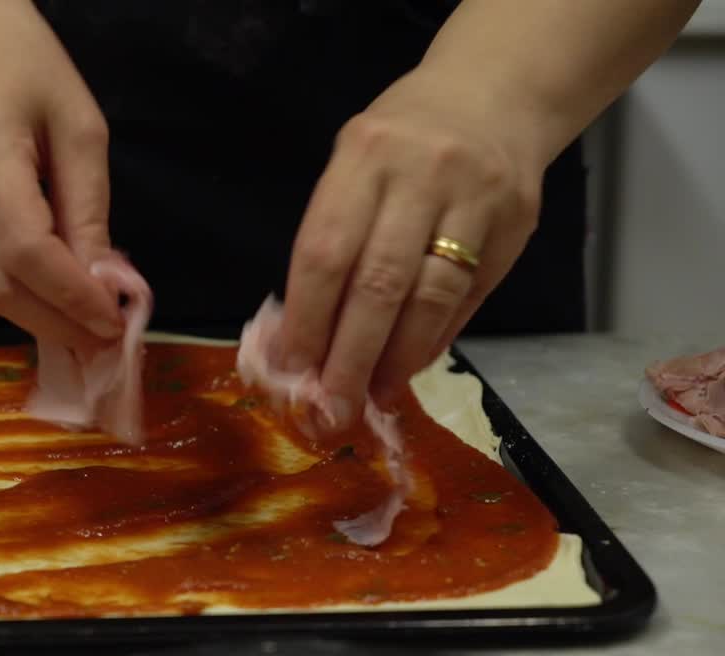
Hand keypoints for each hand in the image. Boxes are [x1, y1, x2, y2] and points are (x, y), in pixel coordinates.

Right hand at [0, 0, 121, 346]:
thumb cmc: (22, 61)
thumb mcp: (79, 122)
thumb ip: (89, 206)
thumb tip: (102, 280)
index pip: (25, 249)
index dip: (70, 297)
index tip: (111, 322)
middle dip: (52, 322)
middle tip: (99, 341)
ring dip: (30, 315)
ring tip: (77, 326)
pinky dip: (5, 288)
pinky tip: (40, 291)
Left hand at [277, 66, 547, 430]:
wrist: (494, 97)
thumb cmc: (400, 142)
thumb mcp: (353, 163)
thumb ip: (332, 237)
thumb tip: (305, 336)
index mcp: (364, 155)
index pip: (327, 251)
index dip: (308, 318)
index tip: (293, 368)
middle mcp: (421, 174)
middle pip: (379, 284)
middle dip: (350, 356)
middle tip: (332, 408)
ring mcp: (475, 200)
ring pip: (431, 298)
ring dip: (397, 359)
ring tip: (372, 396)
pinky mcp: (514, 226)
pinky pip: (468, 299)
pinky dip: (434, 339)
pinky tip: (410, 365)